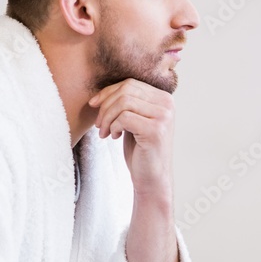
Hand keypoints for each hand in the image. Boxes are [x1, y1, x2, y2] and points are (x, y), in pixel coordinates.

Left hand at [88, 78, 173, 197]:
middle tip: (99, 124)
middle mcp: (167, 104)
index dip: (107, 92)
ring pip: (123, 103)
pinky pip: (125, 118)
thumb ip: (125, 103)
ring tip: (105, 132)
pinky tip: (115, 137)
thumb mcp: (132, 120)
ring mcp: (164, 116)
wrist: (151, 178)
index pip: (130, 83)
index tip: (93, 106)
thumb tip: (98, 95)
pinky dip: (113, 127)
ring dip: (107, 118)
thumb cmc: (139, 149)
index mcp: (163, 98)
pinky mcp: (156, 130)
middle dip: (105, 106)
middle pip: (125, 90)